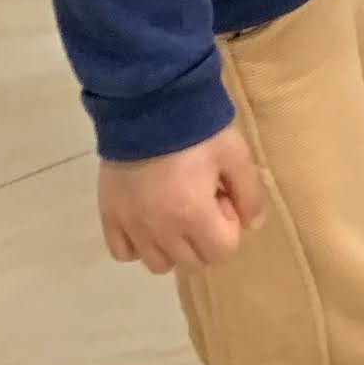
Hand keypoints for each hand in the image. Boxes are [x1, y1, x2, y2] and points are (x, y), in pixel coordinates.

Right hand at [98, 124, 262, 272]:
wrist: (148, 101)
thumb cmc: (197, 128)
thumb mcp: (235, 154)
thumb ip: (250, 193)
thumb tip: (253, 226)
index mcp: (193, 215)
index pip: (222, 251)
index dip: (229, 225)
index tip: (221, 196)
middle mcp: (160, 230)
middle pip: (192, 261)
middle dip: (204, 237)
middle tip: (200, 199)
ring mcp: (132, 225)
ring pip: (157, 263)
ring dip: (172, 247)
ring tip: (174, 212)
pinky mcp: (110, 215)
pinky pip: (123, 252)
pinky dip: (137, 245)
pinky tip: (147, 220)